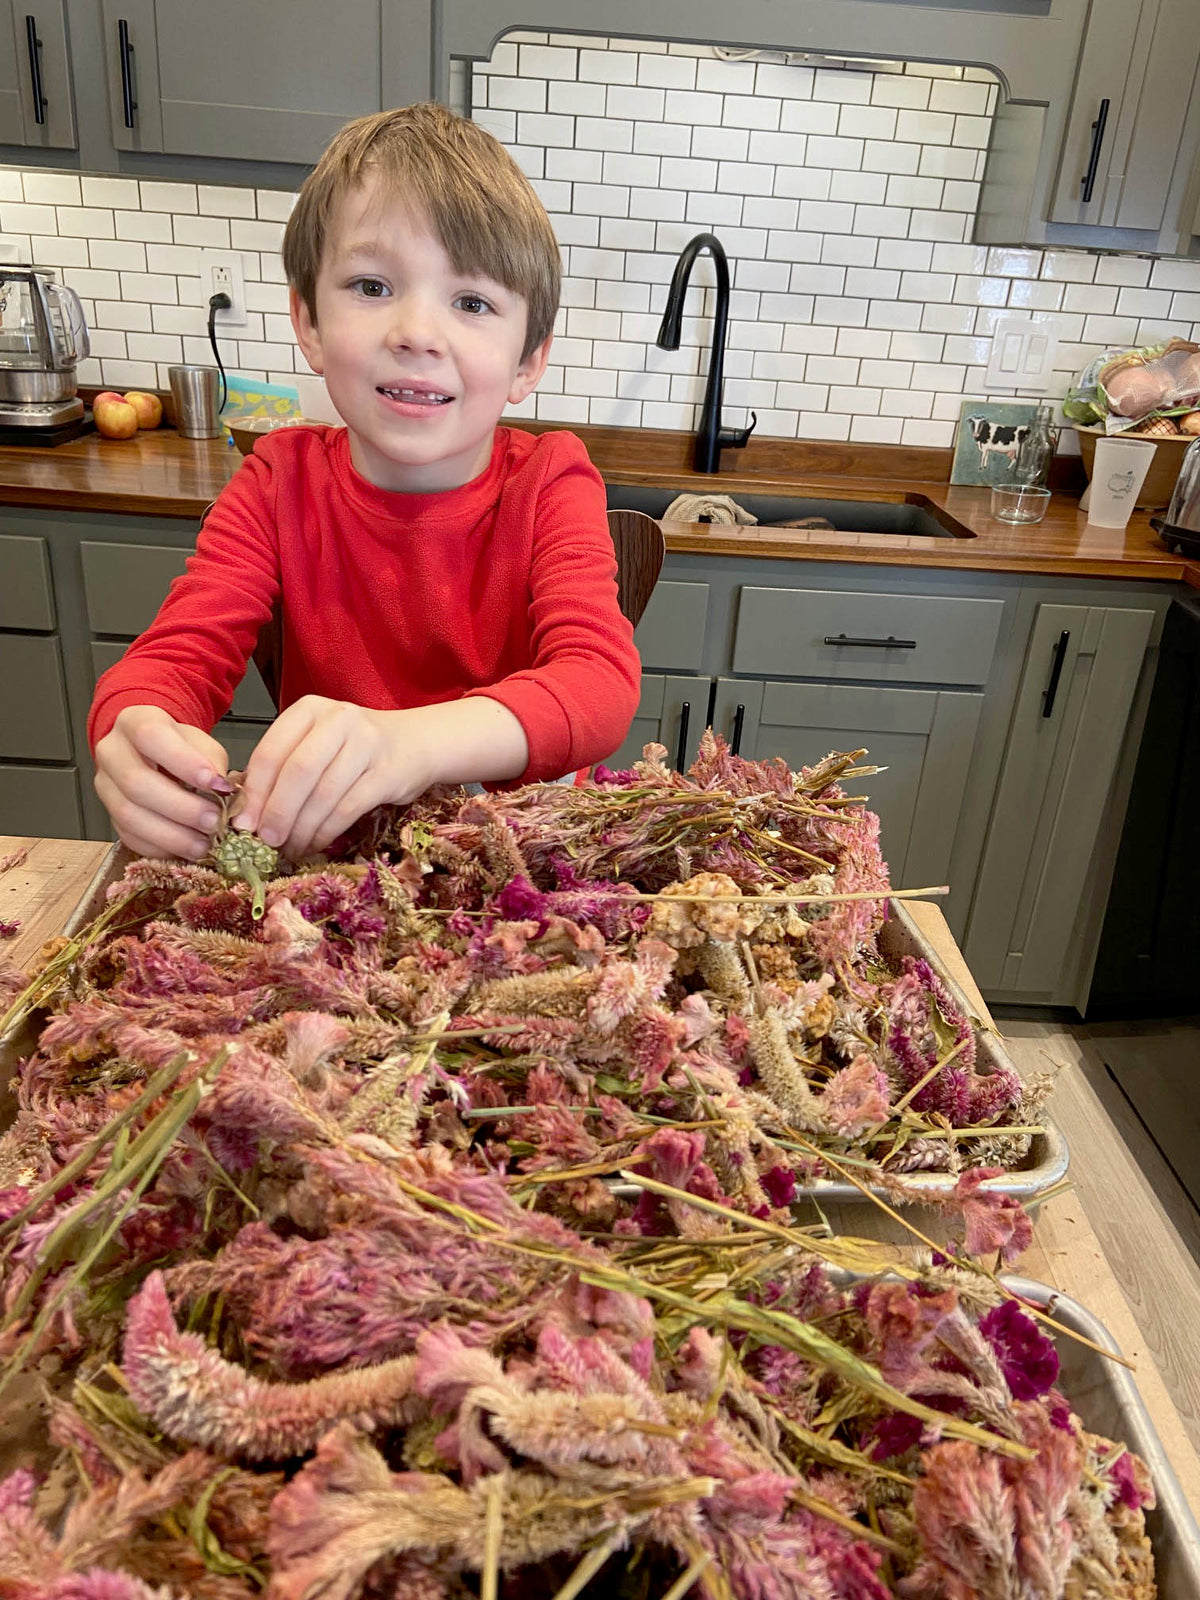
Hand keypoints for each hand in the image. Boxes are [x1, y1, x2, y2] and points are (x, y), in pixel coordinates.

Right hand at [94, 706, 229, 859]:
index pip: (151, 736)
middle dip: (181, 808)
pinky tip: (185, 849)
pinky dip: (161, 847)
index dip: (184, 762)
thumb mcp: (200, 741)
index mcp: (134, 723)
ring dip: (171, 835)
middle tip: (213, 821)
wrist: (150, 752)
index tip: (216, 784)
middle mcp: (111, 753)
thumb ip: (211, 760)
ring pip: (128, 814)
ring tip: (203, 843)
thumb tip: (222, 791)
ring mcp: (105, 786)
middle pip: (135, 782)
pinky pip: (129, 836)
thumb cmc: (177, 746)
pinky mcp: (109, 814)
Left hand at [233, 697, 429, 858]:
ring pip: (323, 794)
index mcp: (310, 709)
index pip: (271, 751)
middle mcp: (338, 720)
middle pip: (297, 772)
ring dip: (301, 828)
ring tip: (290, 848)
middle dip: (277, 812)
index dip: (254, 791)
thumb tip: (247, 814)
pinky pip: (347, 809)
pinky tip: (315, 844)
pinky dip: (326, 832)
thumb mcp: (316, 743)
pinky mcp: (387, 773)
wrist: (416, 743)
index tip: (243, 824)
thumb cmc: (354, 748)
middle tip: (266, 841)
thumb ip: (283, 767)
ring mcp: (366, 744)